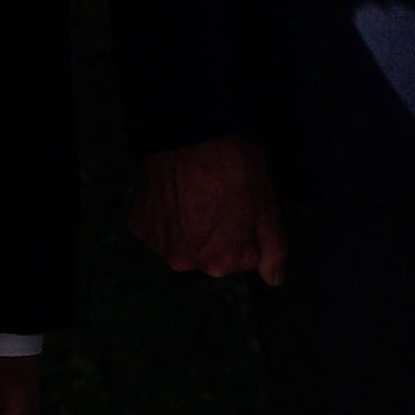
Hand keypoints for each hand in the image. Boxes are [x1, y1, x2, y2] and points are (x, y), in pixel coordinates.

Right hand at [129, 136, 285, 285]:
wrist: (190, 134)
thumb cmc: (235, 167)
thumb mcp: (268, 205)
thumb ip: (275, 248)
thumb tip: (276, 279)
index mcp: (218, 262)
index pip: (246, 258)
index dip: (253, 231)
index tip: (250, 207)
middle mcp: (183, 263)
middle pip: (213, 254)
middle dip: (223, 232)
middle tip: (225, 198)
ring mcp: (156, 245)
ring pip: (185, 241)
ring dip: (193, 224)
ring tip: (201, 192)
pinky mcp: (138, 225)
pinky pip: (160, 227)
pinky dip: (169, 215)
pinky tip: (179, 192)